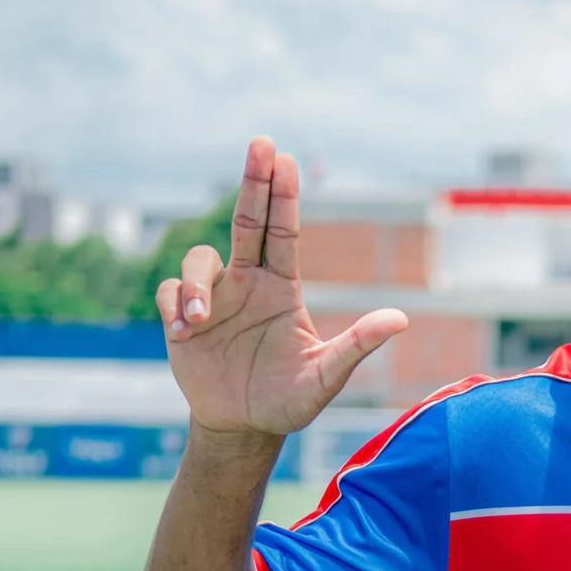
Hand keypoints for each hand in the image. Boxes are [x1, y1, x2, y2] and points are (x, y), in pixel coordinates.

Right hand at [155, 136, 407, 437]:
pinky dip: (174, 306)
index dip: (282, 196)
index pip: (283, 232)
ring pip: (199, 261)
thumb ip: (357, 347)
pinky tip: (184, 334)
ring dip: (195, 284)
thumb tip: (400, 318)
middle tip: (261, 143)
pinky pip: (170, 293)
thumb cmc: (289, 400)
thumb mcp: (325, 376)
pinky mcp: (181, 319)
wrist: (244, 427)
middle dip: (254, 181)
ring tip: (198, 321)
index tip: (284, 158)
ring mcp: (213, 299)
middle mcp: (247, 282)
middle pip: (248, 221)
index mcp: (281, 288)